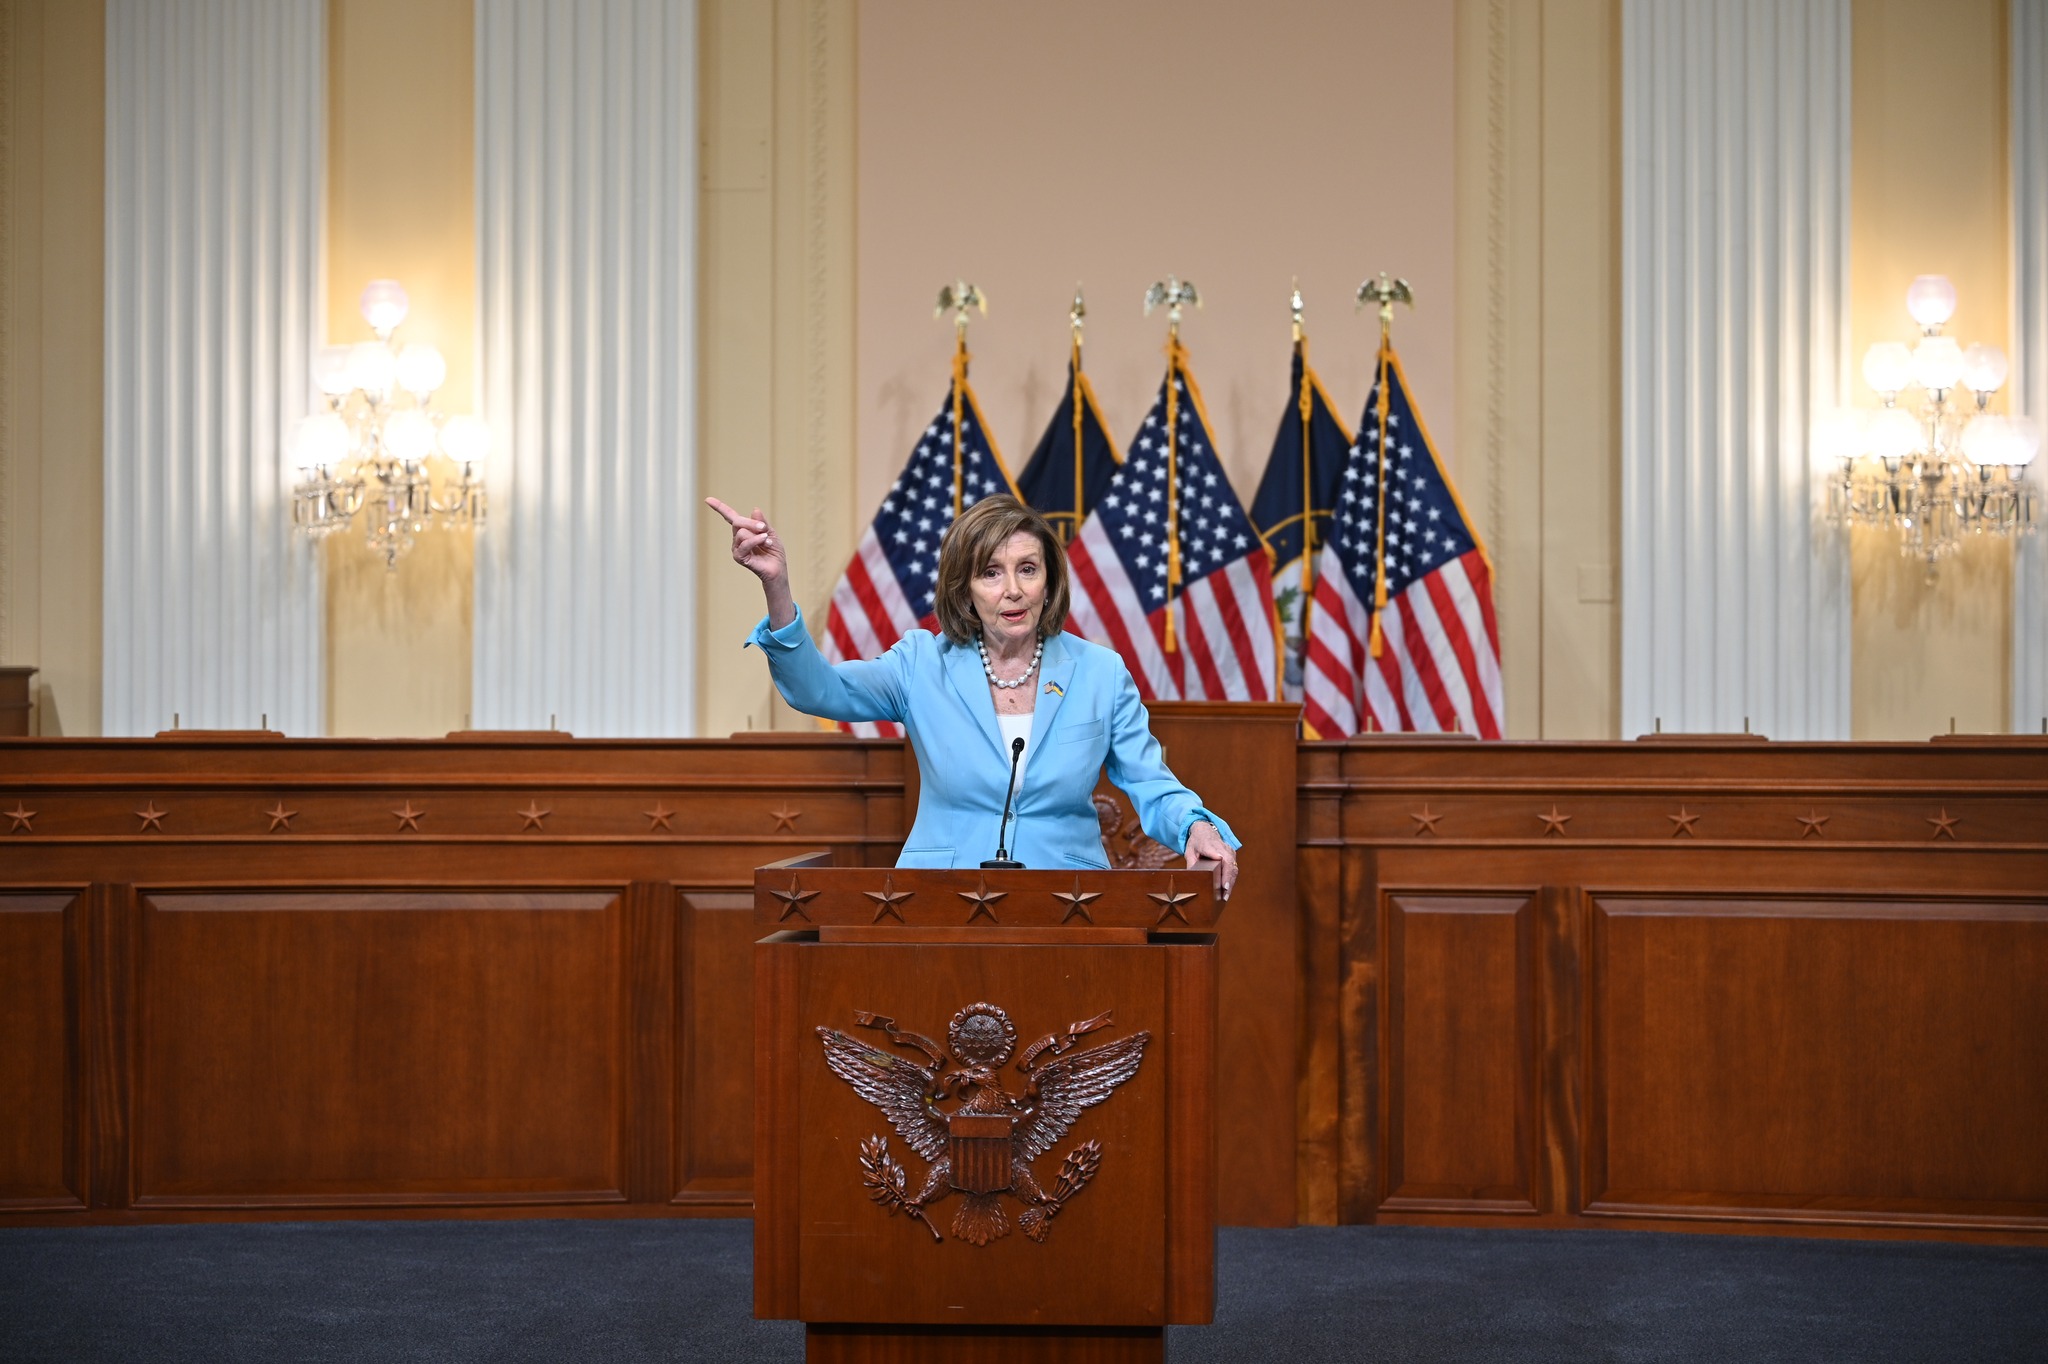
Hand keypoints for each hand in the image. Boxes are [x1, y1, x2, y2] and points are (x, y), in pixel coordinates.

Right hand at [706, 496, 794, 627]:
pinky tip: (764, 541)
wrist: (777, 569)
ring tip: (767, 541)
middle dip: (752, 523)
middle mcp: (737, 538)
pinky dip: (755, 540)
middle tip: (764, 528)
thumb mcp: (770, 533)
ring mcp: (736, 548)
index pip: (730, 517)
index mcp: (743, 531)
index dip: (719, 507)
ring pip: (741, 532)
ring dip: (758, 534)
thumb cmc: (774, 552)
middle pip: (737, 522)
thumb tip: (754, 509)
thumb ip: (761, 522)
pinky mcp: (739, 557)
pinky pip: (744, 544)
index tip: (707, 499)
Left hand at [1186, 820, 1237, 901]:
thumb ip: (1191, 863)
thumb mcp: (1189, 851)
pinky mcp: (1232, 855)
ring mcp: (1230, 851)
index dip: (1224, 873)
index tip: (1224, 884)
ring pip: (1233, 869)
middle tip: (1224, 896)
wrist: (1204, 830)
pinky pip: (1233, 868)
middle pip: (1230, 866)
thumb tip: (1192, 877)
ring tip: (1225, 896)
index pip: (1222, 858)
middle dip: (1228, 882)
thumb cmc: (1196, 842)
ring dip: (1231, 883)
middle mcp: (1224, 848)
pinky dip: (1231, 879)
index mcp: (1212, 846)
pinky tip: (1227, 890)